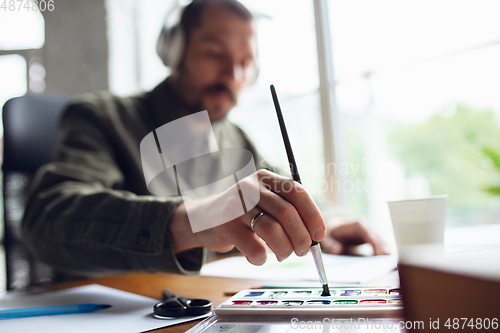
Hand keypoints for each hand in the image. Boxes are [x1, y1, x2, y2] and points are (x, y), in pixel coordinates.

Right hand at [169, 169, 325, 264]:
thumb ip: (286, 212)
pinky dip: (260, 258)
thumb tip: (314, 237)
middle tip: (303, 251)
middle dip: (301, 238)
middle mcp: (251, 187)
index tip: (319, 235)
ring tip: (283, 255)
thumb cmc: (241, 214)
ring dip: (284, 249)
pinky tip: (257, 257)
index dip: (313, 215)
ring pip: (273, 230)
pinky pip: (253, 247)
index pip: (297, 192)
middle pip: (287, 213)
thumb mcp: (263, 202)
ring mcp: (237, 205)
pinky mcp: (226, 225)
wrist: (201, 219)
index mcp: (266, 178)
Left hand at [321, 220, 388, 255]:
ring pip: (380, 240)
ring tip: (389, 261)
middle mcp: (364, 228)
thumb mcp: (327, 238)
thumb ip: (331, 245)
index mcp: (353, 225)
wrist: (335, 229)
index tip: (376, 245)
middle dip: (381, 245)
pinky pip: (379, 246)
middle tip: (386, 256)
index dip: (371, 236)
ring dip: (384, 249)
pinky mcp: (372, 240)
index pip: (363, 228)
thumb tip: (338, 252)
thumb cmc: (331, 233)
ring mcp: (370, 234)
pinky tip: (386, 261)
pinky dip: (382, 252)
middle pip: (375, 235)